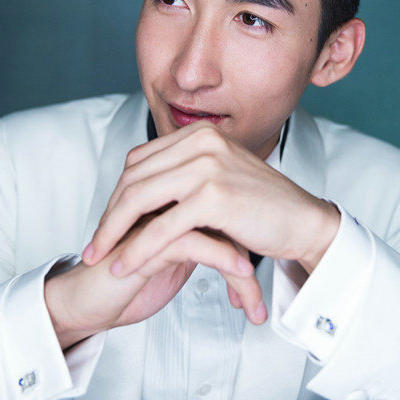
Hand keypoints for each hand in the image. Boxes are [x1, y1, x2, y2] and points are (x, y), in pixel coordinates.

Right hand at [45, 210, 264, 350]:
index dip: (248, 220)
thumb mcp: (174, 260)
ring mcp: (153, 219)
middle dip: (252, 235)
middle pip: (218, 207)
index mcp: (168, 201)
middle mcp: (161, 203)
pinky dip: (222, 257)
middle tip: (278, 254)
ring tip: (262, 271)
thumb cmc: (129, 281)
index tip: (273, 242)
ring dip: (241, 249)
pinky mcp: (145, 245)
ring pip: (210, 223)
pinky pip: (192, 243)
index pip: (219, 198)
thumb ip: (200, 240)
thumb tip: (238, 241)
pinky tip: (243, 270)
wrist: (88, 303)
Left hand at [84, 120, 339, 278]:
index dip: (118, 194)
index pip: (139, 160)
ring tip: (101, 257)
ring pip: (140, 200)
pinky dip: (138, 249)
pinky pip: (162, 227)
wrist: (304, 222)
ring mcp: (208, 166)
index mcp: (200, 133)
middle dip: (109, 215)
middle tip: (95, 244)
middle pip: (133, 178)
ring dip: (114, 232)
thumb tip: (141, 188)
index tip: (109, 222)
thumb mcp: (219, 176)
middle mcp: (202, 141)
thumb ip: (184, 174)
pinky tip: (126, 265)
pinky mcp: (214, 197)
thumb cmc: (262, 207)